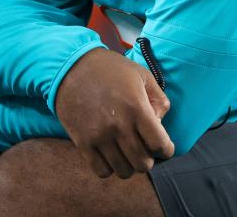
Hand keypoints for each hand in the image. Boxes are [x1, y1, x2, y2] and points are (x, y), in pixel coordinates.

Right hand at [55, 47, 173, 179]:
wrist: (70, 66)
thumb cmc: (109, 69)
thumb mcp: (141, 74)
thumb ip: (159, 99)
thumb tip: (160, 124)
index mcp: (137, 108)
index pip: (160, 145)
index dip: (166, 149)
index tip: (163, 146)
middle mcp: (119, 126)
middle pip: (144, 164)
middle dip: (149, 158)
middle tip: (144, 147)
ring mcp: (99, 136)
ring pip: (124, 171)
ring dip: (130, 164)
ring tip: (127, 151)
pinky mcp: (83, 142)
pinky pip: (102, 171)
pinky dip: (110, 167)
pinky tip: (110, 153)